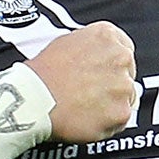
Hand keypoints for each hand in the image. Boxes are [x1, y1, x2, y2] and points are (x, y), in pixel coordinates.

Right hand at [27, 23, 138, 141]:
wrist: (31, 100)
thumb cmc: (41, 74)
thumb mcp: (66, 42)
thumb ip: (91, 47)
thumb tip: (98, 57)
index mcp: (107, 36)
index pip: (124, 50)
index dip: (111, 65)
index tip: (102, 74)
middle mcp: (120, 57)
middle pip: (127, 74)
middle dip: (112, 84)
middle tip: (89, 93)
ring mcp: (123, 86)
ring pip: (126, 98)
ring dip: (110, 103)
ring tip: (84, 106)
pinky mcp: (121, 112)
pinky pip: (120, 120)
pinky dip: (106, 123)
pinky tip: (86, 118)